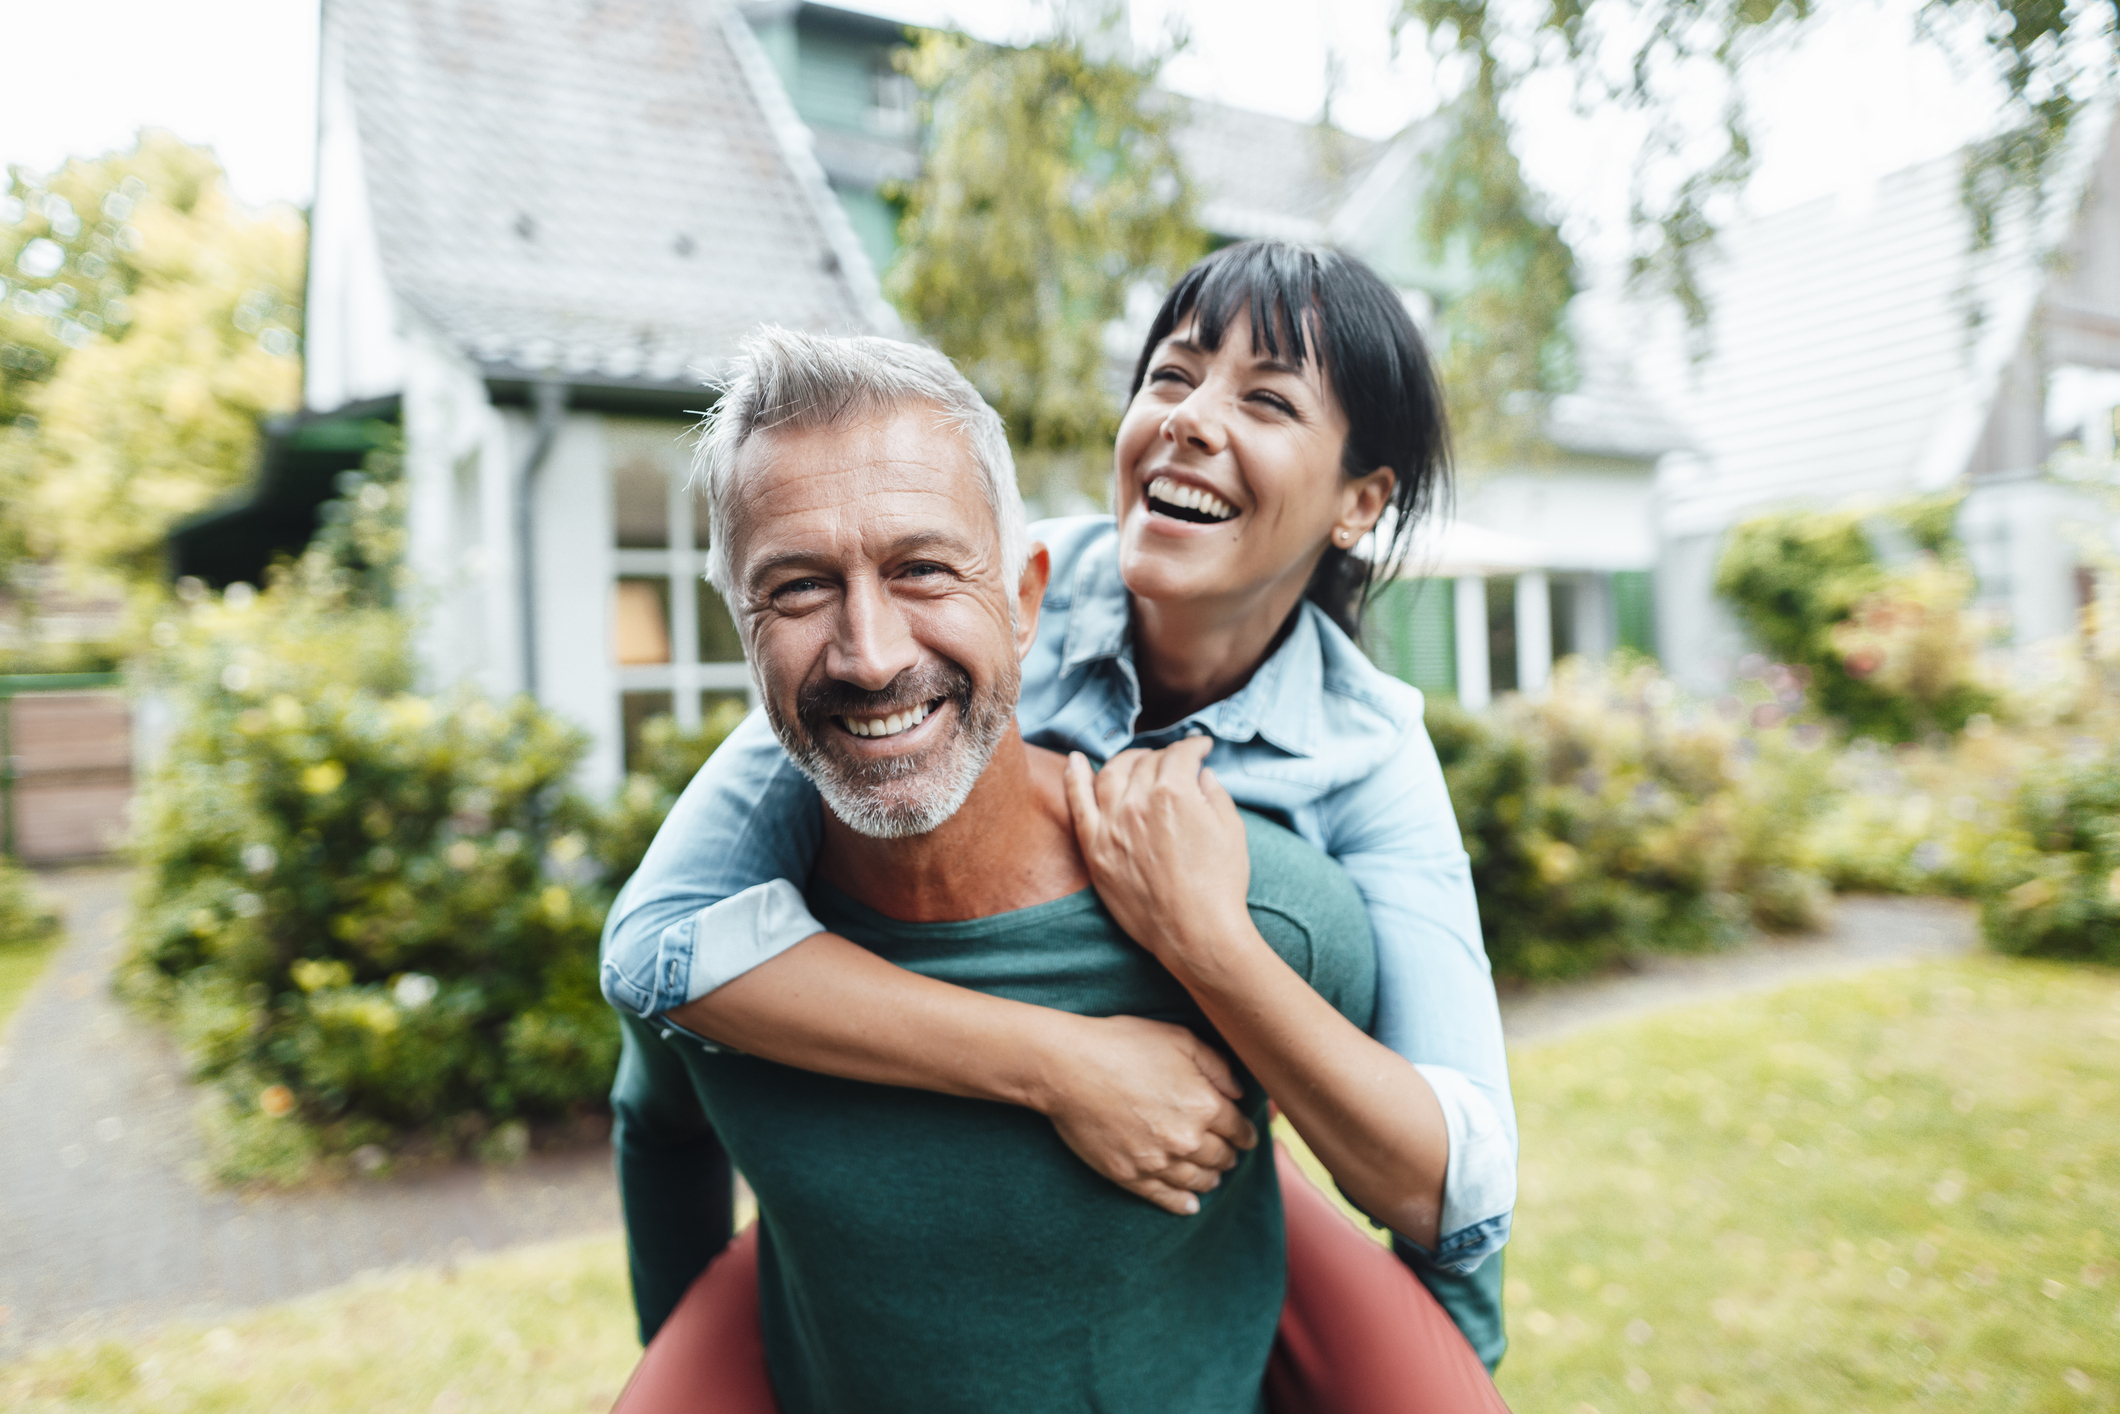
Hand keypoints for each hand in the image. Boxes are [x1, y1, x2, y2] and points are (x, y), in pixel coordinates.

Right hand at [1033, 1012, 1258, 1216]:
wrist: (1068, 1067)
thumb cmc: (1123, 1044)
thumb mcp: (1179, 1038)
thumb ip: (1217, 1065)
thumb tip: (1239, 1092)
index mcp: (1203, 1104)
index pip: (1238, 1129)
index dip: (1246, 1133)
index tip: (1247, 1137)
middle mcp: (1186, 1139)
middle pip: (1220, 1157)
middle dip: (1229, 1156)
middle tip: (1230, 1155)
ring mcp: (1157, 1161)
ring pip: (1197, 1180)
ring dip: (1210, 1179)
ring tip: (1213, 1177)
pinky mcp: (1129, 1175)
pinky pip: (1164, 1197)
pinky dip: (1181, 1203)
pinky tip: (1190, 1205)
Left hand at [1063, 738, 1250, 967]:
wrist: (1197, 933)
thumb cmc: (1221, 884)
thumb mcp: (1232, 830)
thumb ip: (1215, 793)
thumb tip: (1202, 774)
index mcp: (1174, 792)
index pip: (1180, 754)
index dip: (1195, 747)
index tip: (1202, 748)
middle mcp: (1138, 802)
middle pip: (1146, 762)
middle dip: (1165, 756)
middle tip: (1175, 763)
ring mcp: (1112, 825)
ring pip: (1110, 774)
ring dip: (1126, 761)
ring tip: (1136, 761)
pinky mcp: (1096, 850)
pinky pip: (1077, 804)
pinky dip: (1074, 777)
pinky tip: (1075, 760)